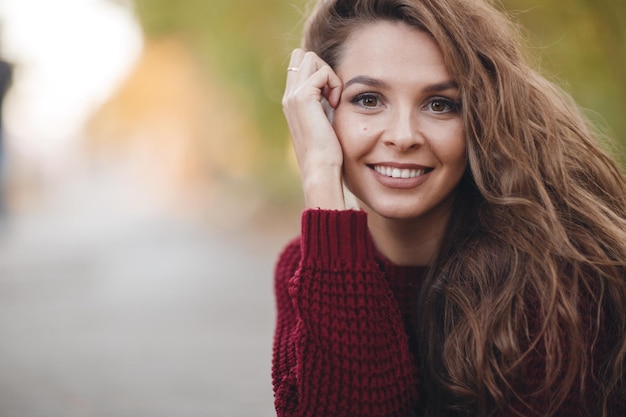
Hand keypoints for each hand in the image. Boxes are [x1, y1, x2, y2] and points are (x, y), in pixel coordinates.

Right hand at [282, 49, 345, 209]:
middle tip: (332, 94)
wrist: (320, 169)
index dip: (320, 72)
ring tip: (334, 99)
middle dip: (323, 68)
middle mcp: (289, 96)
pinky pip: (321, 71)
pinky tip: (334, 104)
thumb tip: (334, 91)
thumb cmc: (328, 153)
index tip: (331, 96)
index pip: (300, 65)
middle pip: (303, 56)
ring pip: (310, 57)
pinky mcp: (302, 98)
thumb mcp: (325, 122)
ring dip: (329, 73)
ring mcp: (293, 96)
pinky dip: (333, 83)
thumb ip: (324, 104)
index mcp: (292, 101)